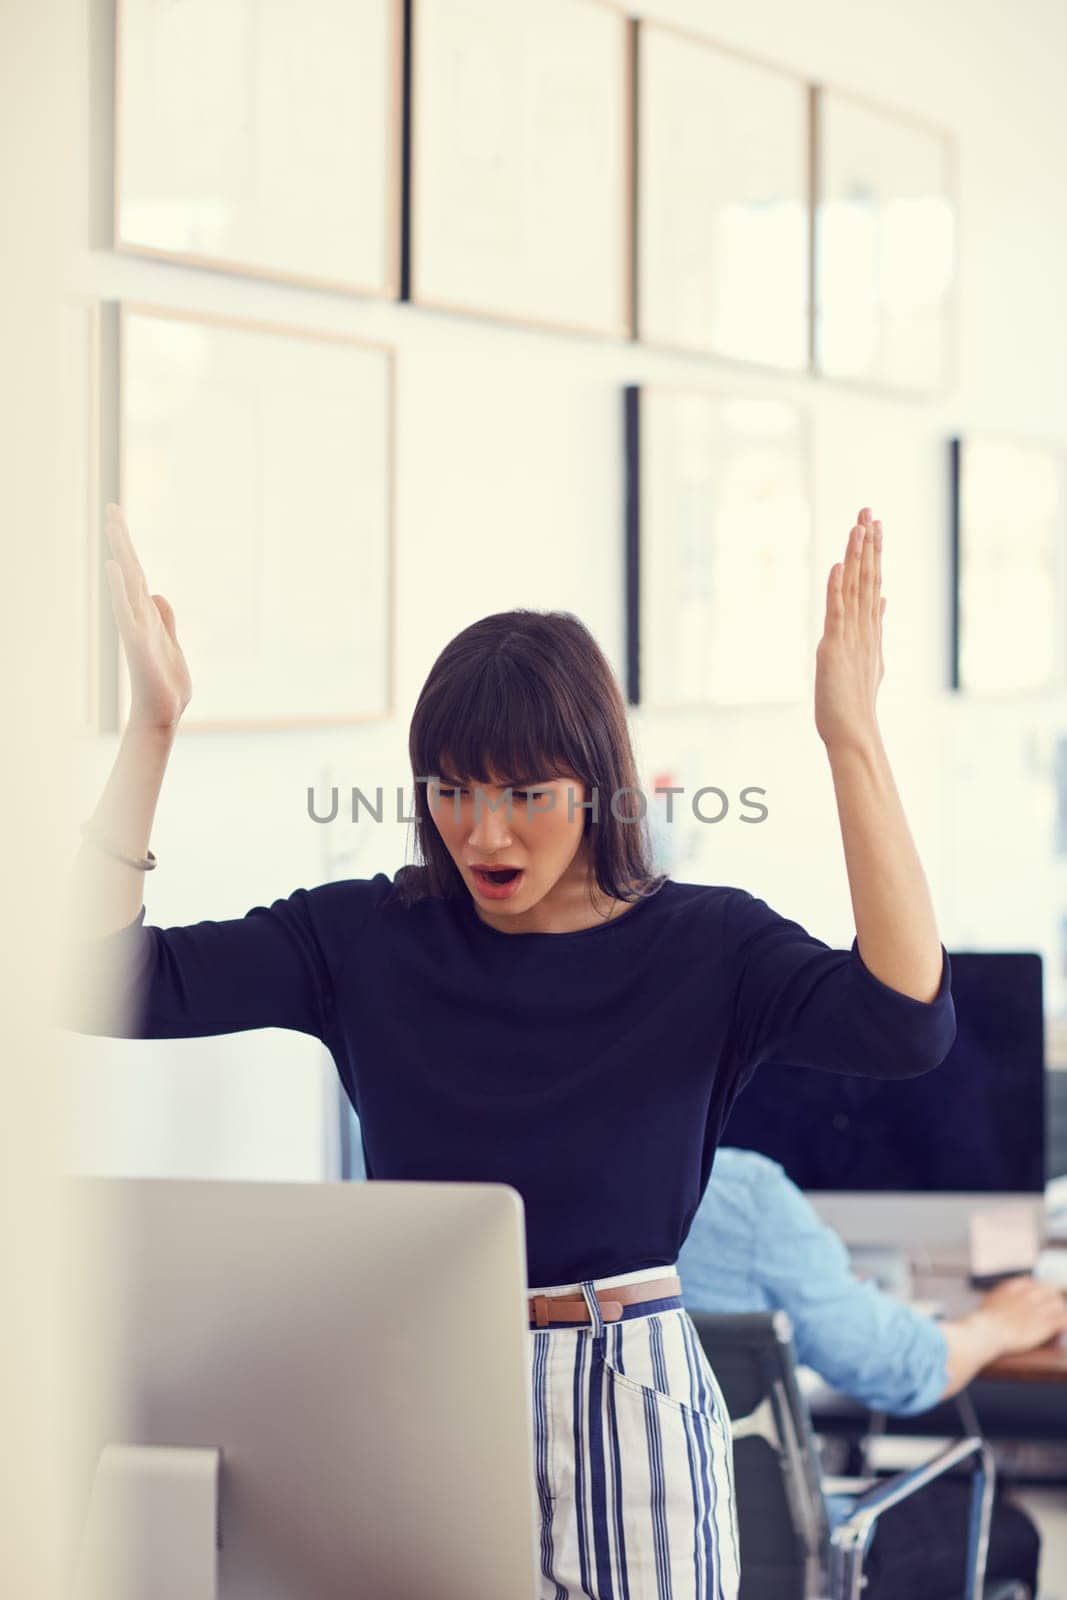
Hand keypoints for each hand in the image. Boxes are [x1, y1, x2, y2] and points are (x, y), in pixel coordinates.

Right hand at [103, 503, 192, 730]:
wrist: (164, 714)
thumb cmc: (166, 684)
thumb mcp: (171, 644)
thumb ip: (164, 619)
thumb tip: (156, 593)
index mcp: (148, 616)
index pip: (138, 574)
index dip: (130, 548)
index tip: (119, 520)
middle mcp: (139, 616)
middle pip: (130, 570)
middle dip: (122, 539)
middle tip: (112, 508)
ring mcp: (137, 628)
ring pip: (127, 583)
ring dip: (122, 554)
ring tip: (113, 526)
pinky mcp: (138, 642)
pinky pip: (128, 610)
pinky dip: (120, 588)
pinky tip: (116, 567)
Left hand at [815, 506, 884, 752]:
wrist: (854, 732)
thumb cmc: (855, 700)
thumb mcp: (869, 657)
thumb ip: (876, 626)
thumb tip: (884, 599)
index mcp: (869, 629)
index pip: (873, 582)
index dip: (874, 553)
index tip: (874, 524)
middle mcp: (864, 628)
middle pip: (868, 578)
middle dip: (868, 544)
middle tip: (869, 511)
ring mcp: (851, 637)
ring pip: (855, 589)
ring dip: (856, 557)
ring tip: (859, 526)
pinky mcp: (834, 648)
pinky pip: (836, 612)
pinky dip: (836, 588)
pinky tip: (837, 566)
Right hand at [977, 1275, 1066, 1356]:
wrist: (989, 1329)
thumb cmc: (984, 1318)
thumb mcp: (989, 1299)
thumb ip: (1000, 1295)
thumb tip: (1000, 1296)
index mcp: (1014, 1287)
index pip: (1033, 1282)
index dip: (1037, 1288)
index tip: (1038, 1295)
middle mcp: (1029, 1295)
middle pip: (1050, 1290)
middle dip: (1052, 1297)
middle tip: (1052, 1305)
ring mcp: (1038, 1309)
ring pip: (1059, 1304)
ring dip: (1059, 1310)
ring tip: (1059, 1316)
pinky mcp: (1044, 1324)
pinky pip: (1062, 1320)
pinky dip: (1064, 1322)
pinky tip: (1062, 1326)